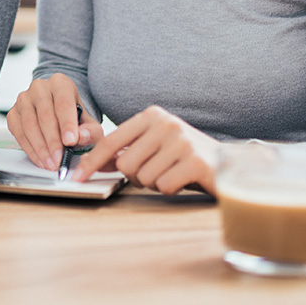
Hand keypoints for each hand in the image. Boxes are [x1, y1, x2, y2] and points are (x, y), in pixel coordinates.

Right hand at [6, 74, 104, 170]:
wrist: (57, 112)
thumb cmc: (74, 117)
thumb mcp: (89, 123)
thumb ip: (90, 131)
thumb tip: (81, 137)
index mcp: (60, 83)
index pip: (63, 103)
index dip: (67, 124)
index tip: (70, 142)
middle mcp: (39, 87)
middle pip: (45, 115)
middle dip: (53, 141)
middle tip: (59, 159)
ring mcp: (23, 99)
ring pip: (29, 125)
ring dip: (40, 148)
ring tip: (51, 163)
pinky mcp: (13, 113)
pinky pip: (18, 132)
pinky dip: (30, 149)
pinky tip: (40, 160)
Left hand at [72, 105, 219, 194]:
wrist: (229, 164)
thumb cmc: (185, 158)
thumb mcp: (154, 147)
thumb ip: (126, 151)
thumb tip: (91, 164)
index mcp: (152, 116)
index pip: (111, 141)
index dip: (91, 162)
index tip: (76, 178)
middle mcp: (165, 123)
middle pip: (125, 164)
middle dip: (136, 177)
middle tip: (157, 172)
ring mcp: (181, 140)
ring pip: (143, 177)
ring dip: (156, 183)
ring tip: (173, 173)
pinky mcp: (195, 161)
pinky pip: (164, 185)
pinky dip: (171, 188)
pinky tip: (184, 179)